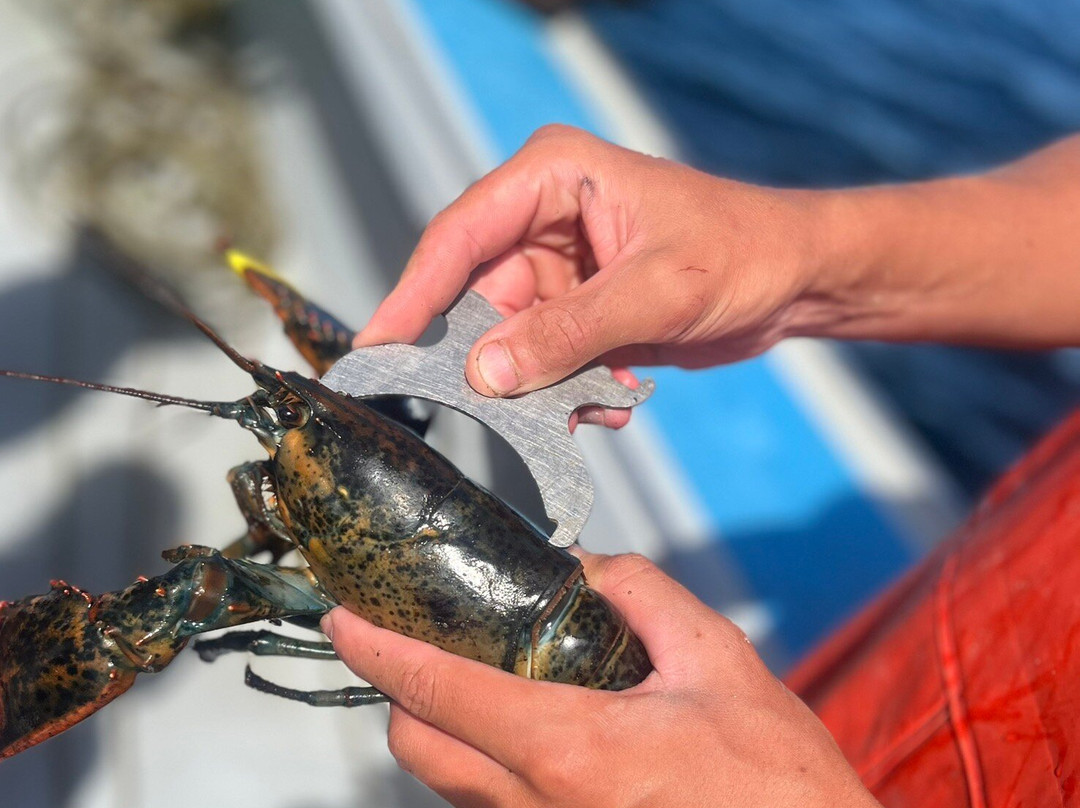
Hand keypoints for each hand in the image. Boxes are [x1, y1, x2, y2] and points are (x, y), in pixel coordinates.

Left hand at [322, 551, 880, 807]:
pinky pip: (492, 807)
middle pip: (418, 747)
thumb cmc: (776, 781)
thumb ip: (641, 593)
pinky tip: (524, 725)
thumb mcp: (716, 659)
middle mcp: (540, 807)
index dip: (378, 649)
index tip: (345, 619)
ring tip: (467, 673)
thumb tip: (583, 567)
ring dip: (438, 727)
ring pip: (447, 784)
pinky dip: (482, 762)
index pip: (439, 691)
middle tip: (411, 640)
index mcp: (571, 749)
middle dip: (398, 691)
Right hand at [357, 125, 827, 426]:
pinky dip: (566, 392)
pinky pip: (542, 360)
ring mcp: (556, 268)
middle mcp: (541, 218)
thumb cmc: (740, 254)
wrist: (794, 279)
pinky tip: (613, 403)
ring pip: (508, 340)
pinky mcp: (575, 310)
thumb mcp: (656, 293)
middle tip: (491, 413)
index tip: (377, 351)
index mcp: (552, 176)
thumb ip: (569, 333)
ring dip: (538, 387)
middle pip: (474, 297)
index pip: (459, 236)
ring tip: (587, 407)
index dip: (414, 296)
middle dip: (486, 361)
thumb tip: (483, 374)